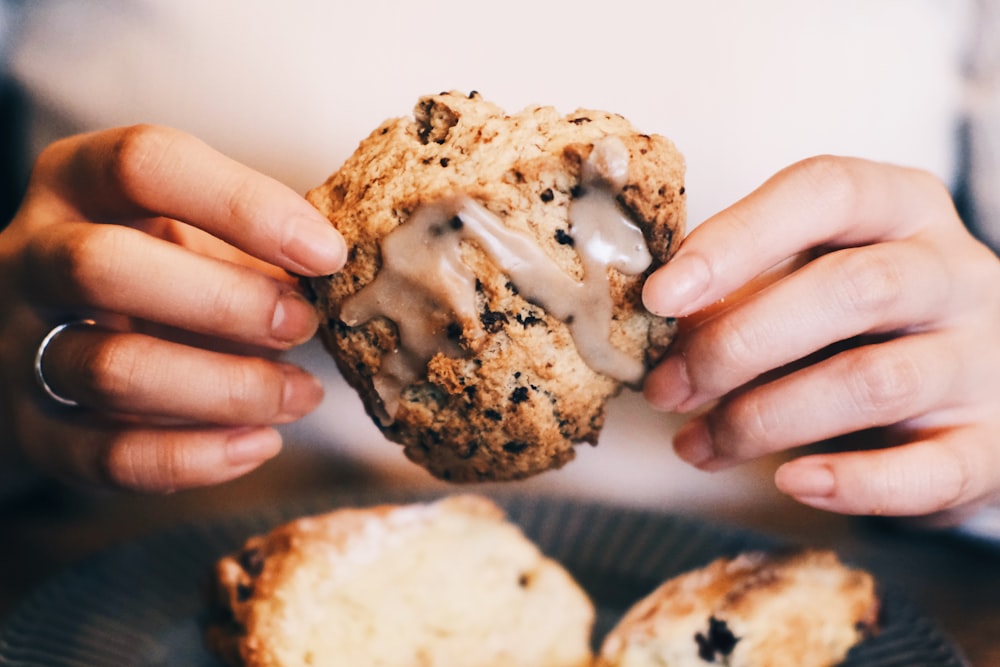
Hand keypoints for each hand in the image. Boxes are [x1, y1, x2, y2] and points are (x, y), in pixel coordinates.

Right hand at [0, 125, 345, 492]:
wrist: (58, 336)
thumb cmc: (153, 269)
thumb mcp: (188, 231)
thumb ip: (248, 243)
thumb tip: (333, 272)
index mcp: (77, 182)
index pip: (145, 164)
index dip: (244, 205)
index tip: (326, 252)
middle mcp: (33, 254)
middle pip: (105, 266)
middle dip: (227, 302)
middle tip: (304, 325)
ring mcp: (21, 344)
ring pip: (113, 370)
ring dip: (228, 389)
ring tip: (300, 394)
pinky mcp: (33, 429)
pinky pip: (107, 454)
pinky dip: (197, 456)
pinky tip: (260, 443)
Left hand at [642, 156, 999, 519]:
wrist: (980, 390)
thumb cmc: (868, 322)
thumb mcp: (814, 278)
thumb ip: (748, 286)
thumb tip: (658, 321)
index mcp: (902, 208)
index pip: (826, 191)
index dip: (736, 240)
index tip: (661, 297)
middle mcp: (953, 273)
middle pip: (850, 289)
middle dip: (736, 345)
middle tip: (667, 389)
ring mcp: (983, 358)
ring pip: (874, 381)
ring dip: (765, 419)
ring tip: (699, 443)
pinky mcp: (995, 443)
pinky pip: (931, 470)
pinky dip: (854, 483)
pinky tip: (794, 482)